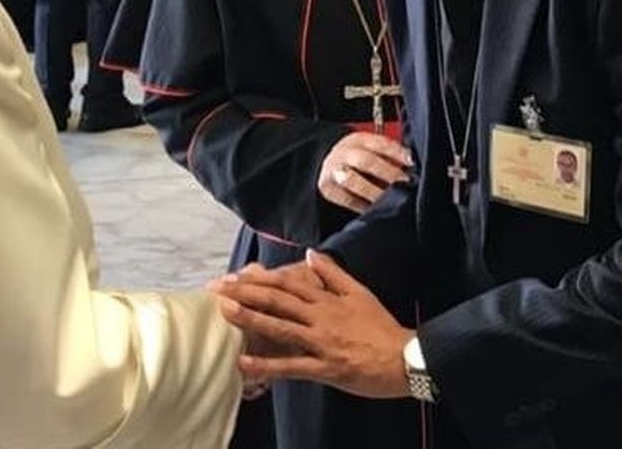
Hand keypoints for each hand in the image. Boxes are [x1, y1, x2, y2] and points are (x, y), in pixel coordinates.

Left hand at [210, 251, 414, 398]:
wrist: (405, 359)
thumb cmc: (382, 327)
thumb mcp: (359, 292)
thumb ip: (332, 273)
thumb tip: (310, 253)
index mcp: (326, 299)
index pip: (287, 283)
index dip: (258, 279)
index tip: (234, 276)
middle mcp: (320, 317)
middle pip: (278, 301)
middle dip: (245, 294)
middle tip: (216, 290)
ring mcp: (321, 342)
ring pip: (281, 328)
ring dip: (251, 319)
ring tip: (224, 313)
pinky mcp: (325, 367)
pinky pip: (292, 366)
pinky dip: (267, 365)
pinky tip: (244, 363)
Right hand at [318, 132, 413, 213]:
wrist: (328, 165)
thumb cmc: (358, 160)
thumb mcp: (370, 150)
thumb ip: (388, 156)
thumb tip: (412, 168)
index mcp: (358, 140)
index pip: (379, 143)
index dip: (397, 152)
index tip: (411, 162)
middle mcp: (344, 153)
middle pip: (365, 161)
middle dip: (387, 173)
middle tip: (404, 183)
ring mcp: (334, 171)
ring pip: (353, 180)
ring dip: (375, 191)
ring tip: (391, 200)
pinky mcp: (328, 189)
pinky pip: (348, 200)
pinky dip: (364, 206)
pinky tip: (378, 210)